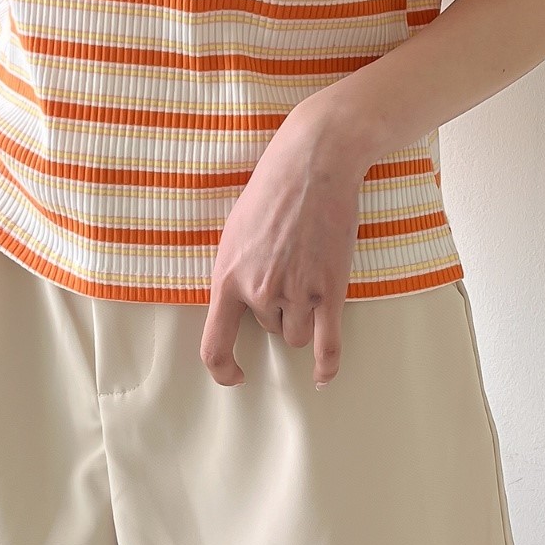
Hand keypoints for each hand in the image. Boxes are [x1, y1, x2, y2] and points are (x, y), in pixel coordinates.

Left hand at [199, 92, 369, 389]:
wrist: (314, 167)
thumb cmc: (272, 191)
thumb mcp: (235, 232)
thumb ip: (235, 272)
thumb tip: (240, 304)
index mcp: (228, 278)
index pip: (214, 345)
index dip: (222, 369)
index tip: (234, 374)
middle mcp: (260, 293)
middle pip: (270, 330)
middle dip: (280, 309)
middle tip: (291, 265)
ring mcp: (297, 295)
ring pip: (297, 335)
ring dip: (303, 318)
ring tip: (309, 275)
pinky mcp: (329, 291)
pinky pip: (327, 345)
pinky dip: (327, 366)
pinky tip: (323, 378)